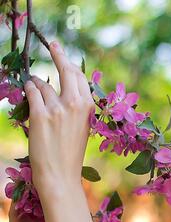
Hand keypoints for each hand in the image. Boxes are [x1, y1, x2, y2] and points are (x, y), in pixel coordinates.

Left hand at [24, 41, 94, 195]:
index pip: (80, 77)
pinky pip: (31, 92)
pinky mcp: (40, 115)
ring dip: (37, 82)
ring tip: (34, 86)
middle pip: (67, 70)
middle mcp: (76, 104)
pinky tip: (27, 91)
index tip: (62, 52)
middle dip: (58, 54)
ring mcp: (58, 109)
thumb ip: (78, 106)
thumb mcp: (82, 127)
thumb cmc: (71, 153)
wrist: (60, 175)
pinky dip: (28, 89)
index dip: (70, 62)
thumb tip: (65, 88)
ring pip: (44, 84)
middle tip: (52, 44)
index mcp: (89, 108)